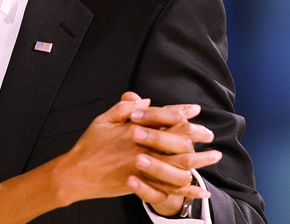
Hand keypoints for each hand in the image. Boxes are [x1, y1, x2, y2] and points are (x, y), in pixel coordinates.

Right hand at [52, 99, 219, 207]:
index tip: (196, 110)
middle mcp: (142, 147)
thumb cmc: (88, 145)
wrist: (76, 174)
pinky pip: (171, 188)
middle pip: (178, 140)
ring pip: (179, 164)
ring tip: (214, 157)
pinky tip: (201, 190)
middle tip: (210, 134)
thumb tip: (143, 99)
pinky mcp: (142, 185)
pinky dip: (188, 190)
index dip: (182, 112)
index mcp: (133, 129)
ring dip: (200, 161)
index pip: (164, 117)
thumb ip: (123, 107)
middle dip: (197, 135)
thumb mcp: (103, 120)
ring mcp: (143, 168)